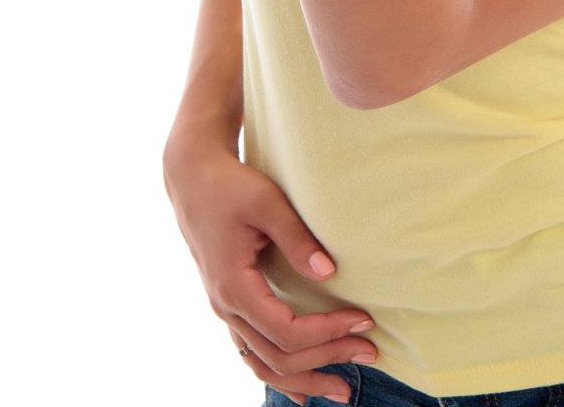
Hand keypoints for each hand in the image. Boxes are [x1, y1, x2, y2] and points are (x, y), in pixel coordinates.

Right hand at [162, 137, 377, 404]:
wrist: (193, 179)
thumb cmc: (230, 186)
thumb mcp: (266, 202)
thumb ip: (296, 237)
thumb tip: (330, 273)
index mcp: (234, 287)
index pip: (287, 331)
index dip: (328, 332)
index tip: (363, 320)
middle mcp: (226, 308)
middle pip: (279, 356)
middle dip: (327, 359)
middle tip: (370, 352)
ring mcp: (226, 310)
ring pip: (263, 365)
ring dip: (303, 379)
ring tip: (341, 390)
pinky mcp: (231, 305)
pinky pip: (253, 353)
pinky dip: (278, 374)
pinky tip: (302, 390)